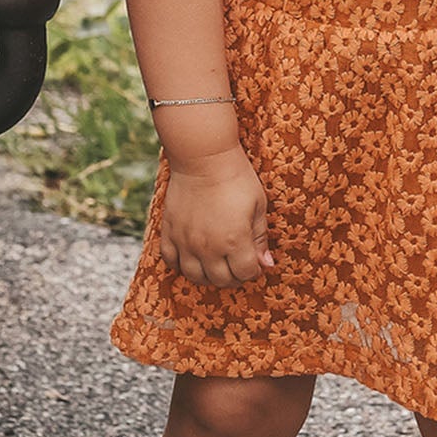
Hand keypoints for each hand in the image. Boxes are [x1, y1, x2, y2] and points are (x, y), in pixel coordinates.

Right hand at [160, 144, 274, 288]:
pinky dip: (181, 264)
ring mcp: (186, 241)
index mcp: (235, 240)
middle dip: (234, 277)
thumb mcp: (258, 205)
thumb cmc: (236, 177)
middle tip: (237, 264)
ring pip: (195, 276)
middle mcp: (208, 247)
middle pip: (221, 280)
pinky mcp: (169, 231)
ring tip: (216, 264)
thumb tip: (266, 264)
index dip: (254, 270)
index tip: (254, 261)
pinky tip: (192, 256)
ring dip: (208, 276)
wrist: (203, 156)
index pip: (246, 273)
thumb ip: (260, 238)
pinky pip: (170, 260)